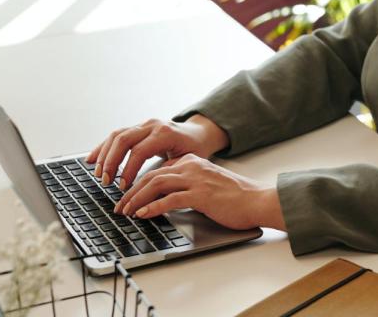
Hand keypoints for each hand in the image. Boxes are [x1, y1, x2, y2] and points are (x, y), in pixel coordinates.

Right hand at [86, 114, 228, 189]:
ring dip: (104, 155)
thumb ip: (169, 172)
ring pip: (117, 135)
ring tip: (99, 174)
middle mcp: (152, 125)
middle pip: (123, 139)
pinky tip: (92, 159)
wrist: (198, 133)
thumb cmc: (195, 149)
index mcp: (165, 133)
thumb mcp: (188, 161)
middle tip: (106, 181)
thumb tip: (152, 192)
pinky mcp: (137, 128)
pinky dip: (102, 147)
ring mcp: (143, 124)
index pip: (139, 151)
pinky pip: (116, 135)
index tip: (123, 187)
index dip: (128, 170)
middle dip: (111, 161)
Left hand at [113, 154, 285, 230]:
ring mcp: (196, 179)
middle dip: (131, 192)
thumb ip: (186, 185)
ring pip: (156, 184)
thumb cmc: (234, 197)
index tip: (126, 197)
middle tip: (119, 207)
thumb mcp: (206, 184)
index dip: (137, 184)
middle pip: (152, 175)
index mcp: (192, 161)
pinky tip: (143, 215)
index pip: (157, 170)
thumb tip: (163, 198)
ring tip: (126, 212)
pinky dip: (153, 207)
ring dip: (137, 199)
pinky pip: (170, 199)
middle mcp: (191, 166)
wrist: (257, 200)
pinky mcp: (201, 194)